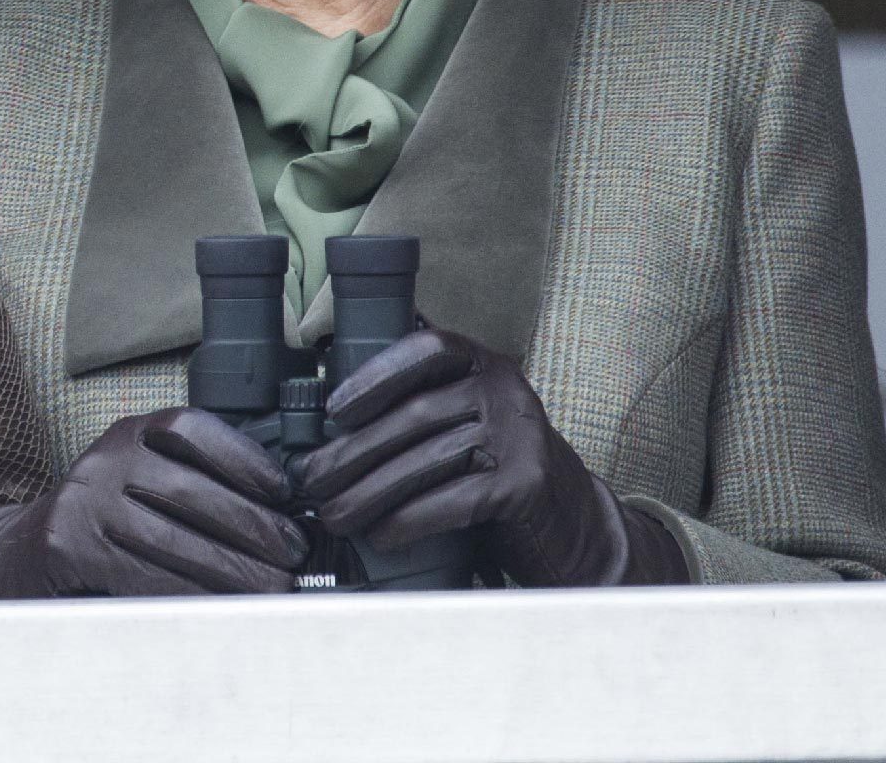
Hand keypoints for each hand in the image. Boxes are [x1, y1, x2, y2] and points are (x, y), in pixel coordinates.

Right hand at [0, 407, 305, 598]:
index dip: (244, 458)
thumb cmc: (100, 529)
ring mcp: (83, 500)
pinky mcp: (69, 546)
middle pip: (192, 490)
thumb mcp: (140, 488)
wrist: (16, 561)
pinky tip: (219, 608)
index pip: (191, 429)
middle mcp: (104, 459)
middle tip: (295, 559)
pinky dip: (188, 595)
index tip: (285, 492)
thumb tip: (279, 518)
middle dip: (254, 528)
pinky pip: (142, 575)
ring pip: (173, 539)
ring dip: (233, 571)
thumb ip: (193, 489)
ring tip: (273, 591)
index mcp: (128, 434)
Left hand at [293, 327, 687, 586]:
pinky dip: (409, 520)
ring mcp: (520, 434)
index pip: (427, 349)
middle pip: (414, 415)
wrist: (574, 525)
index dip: (375, 375)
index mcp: (483, 365)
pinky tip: (380, 535)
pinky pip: (452, 500)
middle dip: (352, 453)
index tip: (333, 411)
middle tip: (311, 482)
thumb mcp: (466, 424)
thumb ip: (420, 409)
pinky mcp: (526, 483)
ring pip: (426, 460)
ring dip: (368, 493)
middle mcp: (505, 389)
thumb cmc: (498, 471)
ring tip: (333, 515)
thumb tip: (328, 426)